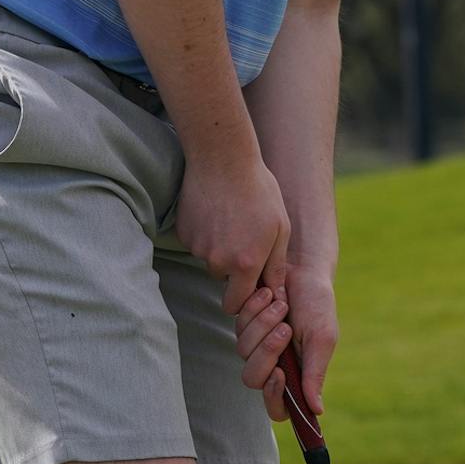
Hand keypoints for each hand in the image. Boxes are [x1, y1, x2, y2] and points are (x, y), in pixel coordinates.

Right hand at [174, 155, 290, 315]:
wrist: (223, 159)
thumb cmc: (259, 190)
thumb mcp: (281, 227)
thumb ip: (276, 265)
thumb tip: (275, 293)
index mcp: (245, 264)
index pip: (237, 304)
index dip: (244, 297)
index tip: (252, 282)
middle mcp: (217, 261)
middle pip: (222, 280)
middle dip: (232, 270)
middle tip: (244, 240)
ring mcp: (197, 247)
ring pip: (209, 258)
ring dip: (219, 248)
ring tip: (231, 219)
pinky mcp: (183, 232)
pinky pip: (196, 242)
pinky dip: (205, 232)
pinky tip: (215, 210)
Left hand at [237, 264, 336, 420]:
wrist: (303, 269)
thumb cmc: (317, 304)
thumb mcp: (322, 338)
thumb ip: (315, 373)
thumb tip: (317, 411)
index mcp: (295, 374)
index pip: (277, 408)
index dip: (273, 397)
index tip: (279, 373)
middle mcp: (273, 364)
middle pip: (252, 379)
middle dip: (266, 352)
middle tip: (284, 328)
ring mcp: (255, 344)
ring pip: (243, 350)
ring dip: (263, 324)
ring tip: (282, 304)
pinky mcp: (244, 324)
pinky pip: (238, 326)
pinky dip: (254, 309)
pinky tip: (270, 293)